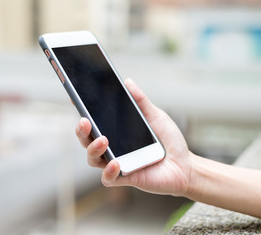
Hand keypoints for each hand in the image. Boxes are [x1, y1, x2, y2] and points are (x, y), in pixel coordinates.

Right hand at [75, 78, 191, 195]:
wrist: (185, 165)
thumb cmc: (169, 141)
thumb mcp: (156, 117)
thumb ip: (141, 102)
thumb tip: (127, 82)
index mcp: (117, 132)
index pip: (95, 122)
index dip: (82, 111)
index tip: (74, 97)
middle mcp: (113, 147)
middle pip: (87, 140)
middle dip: (81, 131)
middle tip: (84, 121)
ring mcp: (117, 163)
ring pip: (92, 159)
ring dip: (93, 149)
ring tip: (104, 140)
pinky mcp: (125, 179)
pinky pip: (108, 178)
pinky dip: (109, 171)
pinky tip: (116, 163)